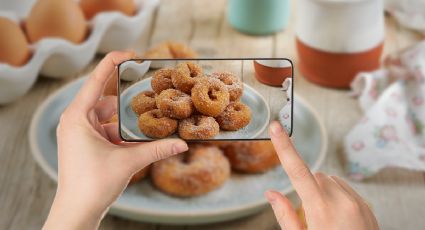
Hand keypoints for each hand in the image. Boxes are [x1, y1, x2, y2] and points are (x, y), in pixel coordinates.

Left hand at [43, 52, 187, 229]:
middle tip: (147, 85)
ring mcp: (80, 134)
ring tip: (149, 113)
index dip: (112, 62)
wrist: (77, 212)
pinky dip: (123, 131)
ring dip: (127, 117)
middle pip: (105, 98)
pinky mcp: (86, 145)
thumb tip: (183, 143)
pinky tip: (140, 135)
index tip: (131, 53)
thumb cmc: (92, 185)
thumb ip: (157, 150)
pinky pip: (107, 130)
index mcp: (77, 117)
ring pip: (108, 116)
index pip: (95, 80)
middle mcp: (76, 122)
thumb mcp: (128, 162)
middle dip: (126, 94)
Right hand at [266, 121, 378, 229]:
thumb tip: (271, 193)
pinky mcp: (367, 207)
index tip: (276, 127)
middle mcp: (341, 200)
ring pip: (330, 181)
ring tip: (324, 219)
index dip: (284, 147)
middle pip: (315, 176)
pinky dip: (336, 197)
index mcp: (320, 208)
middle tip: (306, 214)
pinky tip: (337, 220)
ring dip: (321, 191)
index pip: (296, 170)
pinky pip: (345, 190)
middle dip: (306, 187)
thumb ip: (284, 216)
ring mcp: (357, 202)